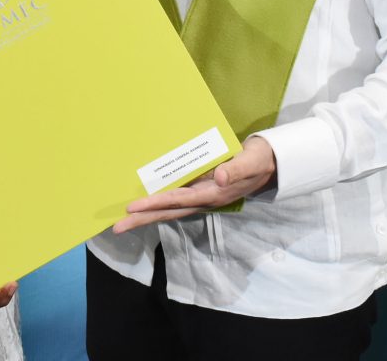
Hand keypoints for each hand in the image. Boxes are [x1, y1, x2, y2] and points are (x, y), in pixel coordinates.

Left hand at [112, 136, 276, 233]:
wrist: (270, 164)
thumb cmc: (258, 159)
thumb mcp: (252, 161)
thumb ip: (238, 169)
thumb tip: (221, 177)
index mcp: (213, 193)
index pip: (179, 200)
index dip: (156, 203)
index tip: (134, 206)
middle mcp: (204, 199)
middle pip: (168, 211)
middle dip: (142, 218)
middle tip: (116, 227)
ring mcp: (201, 197)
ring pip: (169, 209)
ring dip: (146, 215)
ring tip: (123, 221)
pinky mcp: (200, 190)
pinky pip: (175, 199)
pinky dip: (158, 203)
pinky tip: (144, 205)